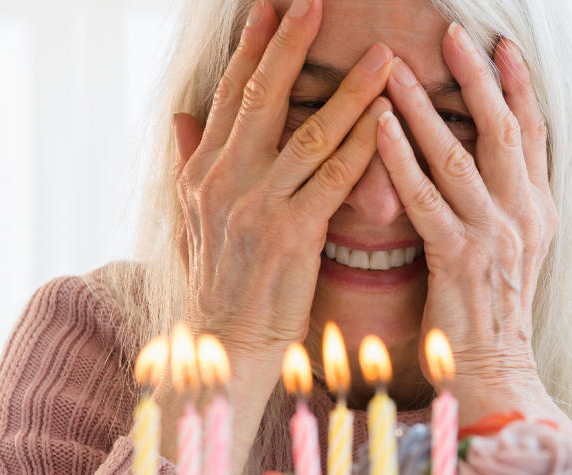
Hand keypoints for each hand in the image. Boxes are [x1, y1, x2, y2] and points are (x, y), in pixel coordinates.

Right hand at [172, 0, 392, 372]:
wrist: (227, 344)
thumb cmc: (219, 283)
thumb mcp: (191, 218)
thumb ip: (190, 161)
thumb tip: (182, 114)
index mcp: (203, 172)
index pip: (231, 96)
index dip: (253, 49)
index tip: (273, 7)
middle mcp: (225, 181)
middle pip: (262, 98)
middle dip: (291, 45)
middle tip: (316, 2)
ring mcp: (258, 206)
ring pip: (309, 133)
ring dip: (349, 91)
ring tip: (383, 56)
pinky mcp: (292, 235)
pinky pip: (334, 179)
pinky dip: (363, 146)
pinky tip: (389, 120)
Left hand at [375, 24, 557, 419]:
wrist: (495, 371)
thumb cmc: (491, 313)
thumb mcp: (513, 251)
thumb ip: (505, 204)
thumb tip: (485, 160)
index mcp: (539, 210)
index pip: (533, 134)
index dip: (518, 86)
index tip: (501, 45)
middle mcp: (524, 216)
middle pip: (503, 130)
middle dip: (478, 77)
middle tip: (453, 33)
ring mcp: (494, 237)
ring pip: (459, 156)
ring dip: (425, 107)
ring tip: (394, 68)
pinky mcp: (459, 259)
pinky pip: (426, 198)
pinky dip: (400, 158)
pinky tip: (377, 127)